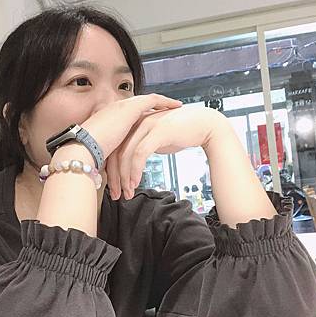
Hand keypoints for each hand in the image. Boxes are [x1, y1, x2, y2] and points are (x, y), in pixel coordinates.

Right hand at [81, 94, 182, 160]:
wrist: (82, 149)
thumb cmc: (88, 156)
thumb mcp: (103, 154)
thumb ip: (113, 155)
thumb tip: (119, 168)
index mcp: (106, 119)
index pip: (127, 116)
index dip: (141, 118)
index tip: (151, 121)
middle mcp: (113, 109)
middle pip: (139, 107)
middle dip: (154, 109)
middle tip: (169, 111)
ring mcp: (121, 107)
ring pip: (148, 102)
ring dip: (162, 104)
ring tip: (176, 107)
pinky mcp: (130, 108)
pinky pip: (153, 100)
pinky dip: (165, 102)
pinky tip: (176, 106)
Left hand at [106, 106, 227, 199]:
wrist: (204, 125)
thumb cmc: (181, 133)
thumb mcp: (156, 139)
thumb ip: (142, 147)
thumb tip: (131, 165)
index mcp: (133, 123)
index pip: (114, 148)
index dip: (111, 170)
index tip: (114, 186)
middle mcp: (136, 122)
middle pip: (116, 152)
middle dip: (115, 177)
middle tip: (117, 194)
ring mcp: (146, 125)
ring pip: (126, 154)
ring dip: (125, 177)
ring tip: (128, 192)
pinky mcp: (157, 131)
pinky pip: (140, 153)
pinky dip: (135, 170)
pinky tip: (136, 182)